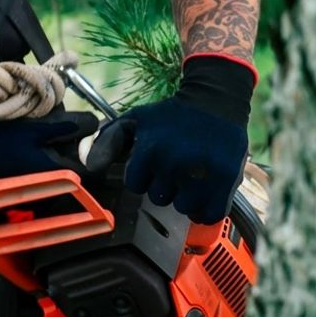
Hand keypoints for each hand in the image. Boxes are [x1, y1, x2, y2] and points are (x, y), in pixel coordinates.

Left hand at [85, 56, 254, 223]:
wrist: (217, 101)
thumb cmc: (172, 114)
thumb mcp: (135, 120)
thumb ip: (107, 141)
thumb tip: (89, 166)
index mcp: (151, 150)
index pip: (135, 185)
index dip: (144, 173)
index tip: (155, 159)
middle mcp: (175, 165)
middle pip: (159, 198)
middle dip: (165, 183)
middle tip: (177, 162)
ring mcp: (202, 177)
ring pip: (183, 208)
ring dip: (185, 195)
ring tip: (192, 172)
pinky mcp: (226, 183)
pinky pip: (207, 214)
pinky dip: (205, 207)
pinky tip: (205, 187)